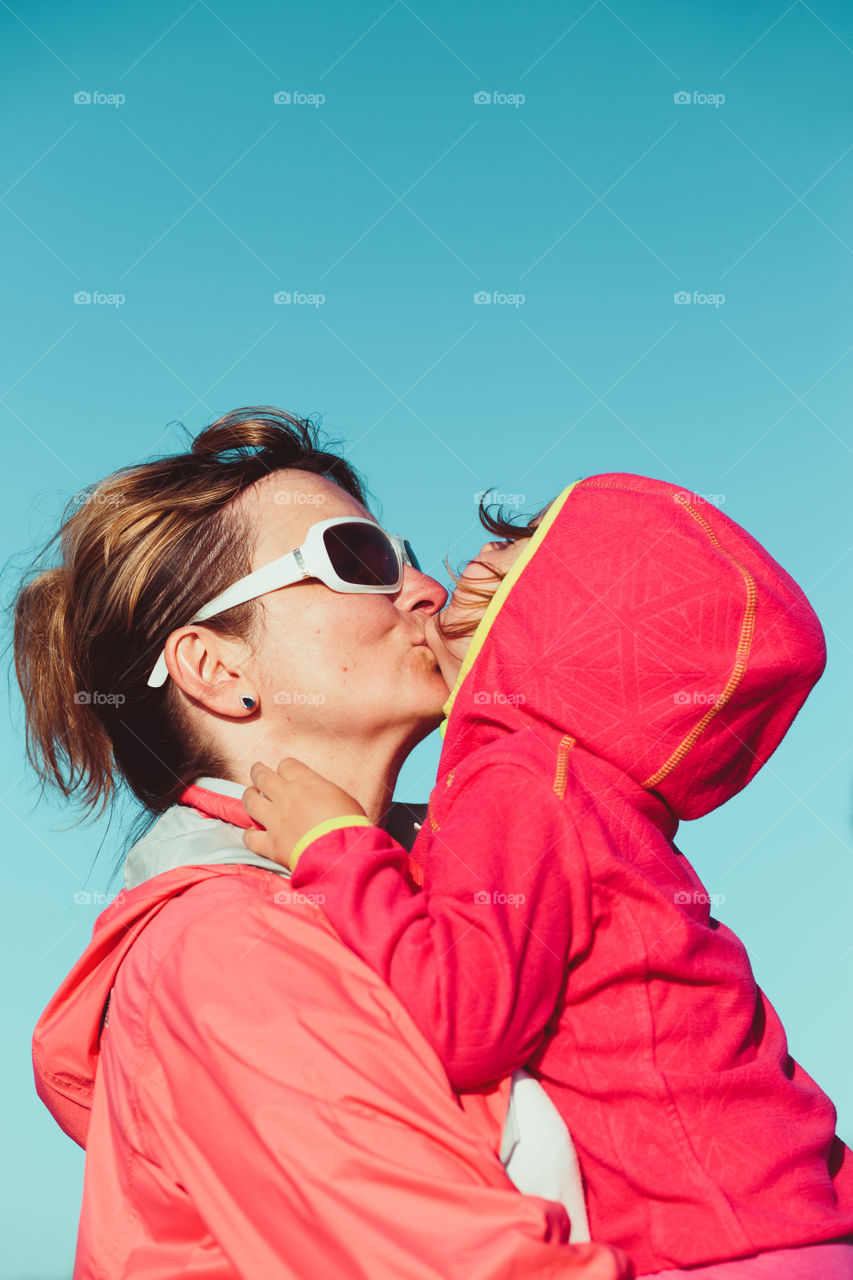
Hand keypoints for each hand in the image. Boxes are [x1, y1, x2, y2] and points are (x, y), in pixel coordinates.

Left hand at [241, 759, 365, 870]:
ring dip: (248, 796)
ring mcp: (275, 820)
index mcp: (306, 782)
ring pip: (251, 801)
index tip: (286, 772)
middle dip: (258, 772)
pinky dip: (249, 834)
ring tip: (250, 794)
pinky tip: (251, 833)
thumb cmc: (350, 825)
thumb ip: (325, 794)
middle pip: (263, 777)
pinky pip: (250, 837)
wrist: (341, 852)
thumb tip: (323, 798)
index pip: (287, 765)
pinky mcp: (271, 843)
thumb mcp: (343, 798)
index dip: (285, 768)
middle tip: (257, 770)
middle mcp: (286, 796)